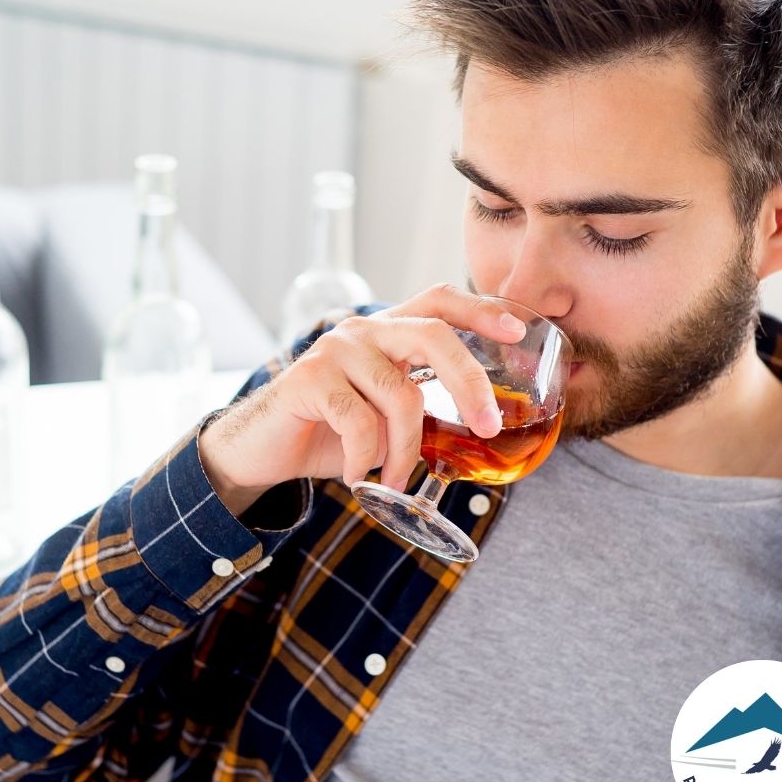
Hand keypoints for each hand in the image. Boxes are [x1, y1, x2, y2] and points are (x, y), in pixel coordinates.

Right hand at [198, 284, 526, 515]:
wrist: (263, 449)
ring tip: (396, 480)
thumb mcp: (384, 417)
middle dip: (469, 382)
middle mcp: (363, 330)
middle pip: (433, 334)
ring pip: (401, 394)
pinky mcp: (310, 378)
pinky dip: (366, 458)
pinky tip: (358, 475)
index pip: (438, 301)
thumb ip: (423, 410)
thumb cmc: (330, 432)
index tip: (518, 331)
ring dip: (406, 450)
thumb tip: (481, 435)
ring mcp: (336, 349)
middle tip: (489, 427)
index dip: (481, 310)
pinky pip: (360, 421)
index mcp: (387, 333)